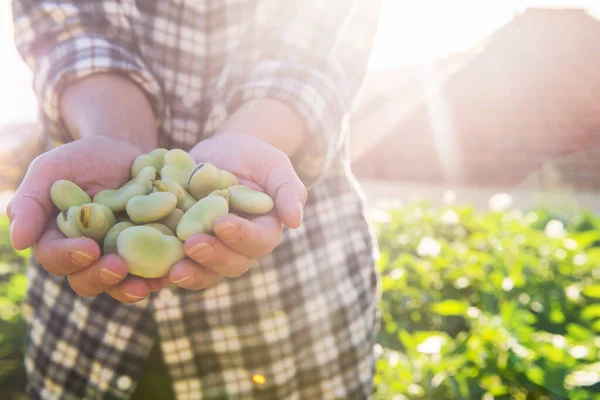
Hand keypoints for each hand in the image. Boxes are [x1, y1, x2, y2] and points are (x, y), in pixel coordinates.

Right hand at [7, 136, 160, 302]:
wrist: (127, 151)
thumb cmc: (83, 159)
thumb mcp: (51, 170)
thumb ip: (31, 202)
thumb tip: (19, 241)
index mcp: (58, 240)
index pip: (55, 258)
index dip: (68, 257)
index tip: (88, 248)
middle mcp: (87, 256)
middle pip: (86, 280)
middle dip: (101, 277)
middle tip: (118, 267)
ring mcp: (119, 257)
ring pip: (120, 284)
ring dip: (131, 288)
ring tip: (146, 284)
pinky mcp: (149, 253)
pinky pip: (154, 271)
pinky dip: (162, 274)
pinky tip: (172, 272)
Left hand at [159, 131, 307, 289]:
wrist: (222, 153)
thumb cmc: (254, 158)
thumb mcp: (275, 166)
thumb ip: (288, 191)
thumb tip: (295, 221)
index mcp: (262, 232)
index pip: (259, 242)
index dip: (242, 237)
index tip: (223, 223)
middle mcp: (237, 248)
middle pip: (231, 264)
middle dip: (212, 257)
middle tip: (192, 244)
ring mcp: (210, 250)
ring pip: (202, 272)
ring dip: (188, 272)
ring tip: (170, 268)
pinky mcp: (182, 247)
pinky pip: (173, 264)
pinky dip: (160, 270)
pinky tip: (145, 268)